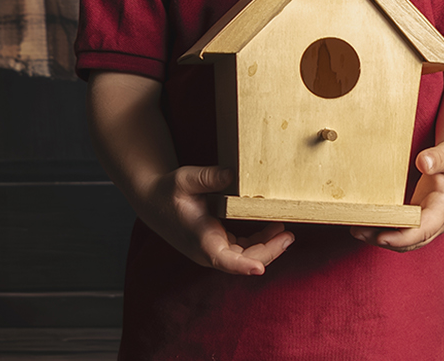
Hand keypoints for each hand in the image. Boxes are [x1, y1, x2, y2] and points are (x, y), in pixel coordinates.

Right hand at [142, 164, 294, 274]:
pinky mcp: (218, 245)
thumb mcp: (186, 179)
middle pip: (243, 261)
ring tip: (287, 233)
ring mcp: (213, 250)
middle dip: (268, 251)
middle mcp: (207, 250)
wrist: (154, 201)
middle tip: (289, 236)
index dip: (242, 266)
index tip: (259, 269)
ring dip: (267, 247)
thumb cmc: (168, 191)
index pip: (223, 259)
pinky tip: (273, 229)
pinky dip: (259, 241)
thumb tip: (231, 174)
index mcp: (200, 239)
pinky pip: (242, 249)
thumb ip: (209, 177)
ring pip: (245, 256)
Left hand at [349, 140, 443, 252]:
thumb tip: (423, 162)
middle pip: (409, 241)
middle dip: (383, 240)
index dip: (400, 237)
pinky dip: (388, 229)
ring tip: (357, 229)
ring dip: (382, 238)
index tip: (379, 236)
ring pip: (406, 239)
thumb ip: (438, 157)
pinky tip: (370, 221)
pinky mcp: (424, 215)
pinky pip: (405, 230)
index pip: (421, 231)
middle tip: (357, 231)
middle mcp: (438, 221)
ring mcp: (431, 220)